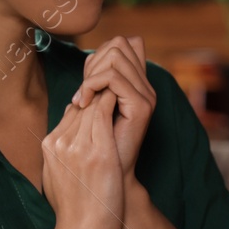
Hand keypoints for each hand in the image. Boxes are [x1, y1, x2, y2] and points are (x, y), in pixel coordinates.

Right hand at [41, 87, 125, 228]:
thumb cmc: (75, 211)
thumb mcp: (55, 179)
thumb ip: (58, 156)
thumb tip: (65, 139)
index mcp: (48, 147)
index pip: (70, 112)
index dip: (90, 108)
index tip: (108, 110)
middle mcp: (59, 142)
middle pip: (81, 105)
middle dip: (100, 99)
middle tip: (121, 98)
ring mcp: (76, 145)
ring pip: (93, 104)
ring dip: (110, 98)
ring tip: (126, 98)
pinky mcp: (97, 150)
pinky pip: (104, 112)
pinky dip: (115, 103)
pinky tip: (127, 104)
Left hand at [71, 35, 155, 180]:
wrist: (110, 184)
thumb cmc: (98, 154)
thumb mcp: (92, 114)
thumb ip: (94, 90)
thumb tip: (87, 63)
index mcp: (137, 86)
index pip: (123, 44)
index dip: (97, 57)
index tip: (85, 84)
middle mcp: (145, 87)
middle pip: (119, 44)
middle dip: (93, 63)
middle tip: (82, 94)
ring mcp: (146, 96)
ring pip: (116, 56)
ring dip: (91, 74)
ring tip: (82, 100)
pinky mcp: (142, 106)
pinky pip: (113, 77)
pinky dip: (92, 85)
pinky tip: (84, 103)